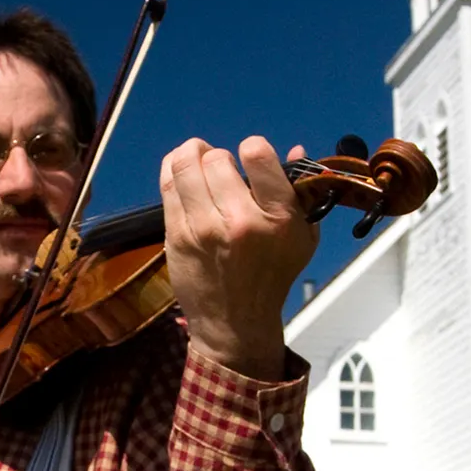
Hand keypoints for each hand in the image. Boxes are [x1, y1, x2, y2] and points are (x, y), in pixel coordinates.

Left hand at [161, 134, 317, 382]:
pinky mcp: (176, 235)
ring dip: (190, 155)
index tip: (250, 157)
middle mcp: (239, 220)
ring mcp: (202, 228)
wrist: (236, 322)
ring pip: (184, 166)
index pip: (257, 155)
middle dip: (219, 157)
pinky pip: (167, 186)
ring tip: (197, 158)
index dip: (252, 147)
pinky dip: (173, 170)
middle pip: (216, 159)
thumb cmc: (274, 275)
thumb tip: (294, 148)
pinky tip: (182, 171)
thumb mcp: (303, 238)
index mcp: (276, 217)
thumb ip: (303, 193)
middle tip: (222, 168)